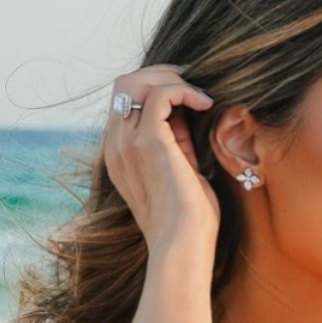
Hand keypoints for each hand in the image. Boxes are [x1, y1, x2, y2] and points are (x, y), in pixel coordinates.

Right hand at [101, 66, 219, 258]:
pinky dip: (184, 90)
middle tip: (192, 86)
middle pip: (125, 84)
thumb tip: (187, 113)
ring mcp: (128, 142)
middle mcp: (116, 145)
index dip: (154, 89)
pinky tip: (205, 103)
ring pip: (137, 81)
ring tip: (198, 94)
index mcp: (118, 155)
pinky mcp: (149, 140)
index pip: (125, 102)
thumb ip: (177, 143)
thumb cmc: (187, 223)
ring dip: (171, 78)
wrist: (182, 248)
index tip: (186, 96)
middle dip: (160, 75)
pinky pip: (161, 93)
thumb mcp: (179, 173)